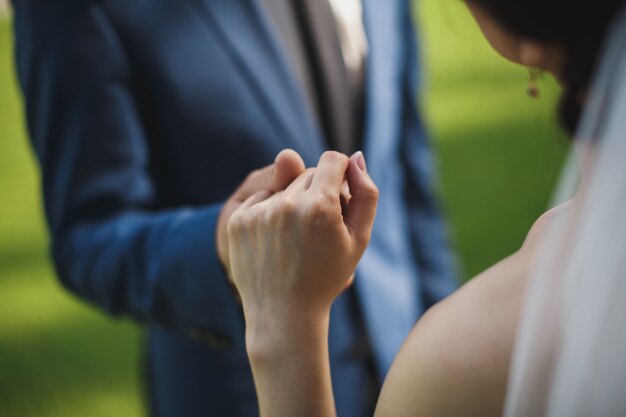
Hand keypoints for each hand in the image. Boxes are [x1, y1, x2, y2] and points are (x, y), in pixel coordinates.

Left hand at [227, 151, 378, 340]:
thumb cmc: (327, 277)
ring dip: (293, 201)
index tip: (339, 188)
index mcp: (321, 208)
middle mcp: (287, 205)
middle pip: (308, 173)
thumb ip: (365, 193)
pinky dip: (269, 212)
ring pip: (284, 185)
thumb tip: (355, 157)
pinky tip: (275, 240)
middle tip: (319, 227)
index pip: (332, 160)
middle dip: (318, 192)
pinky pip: (260, 198)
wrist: (283, 314)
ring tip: (296, 238)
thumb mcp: (359, 239)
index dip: (340, 173)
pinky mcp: (237, 220)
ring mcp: (258, 212)